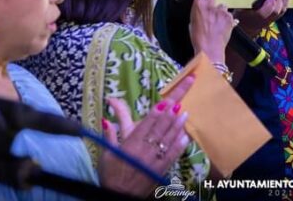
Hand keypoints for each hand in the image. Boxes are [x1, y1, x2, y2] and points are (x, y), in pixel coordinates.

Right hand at [99, 76, 193, 196]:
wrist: (118, 196)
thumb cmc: (111, 173)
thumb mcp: (107, 153)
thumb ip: (109, 135)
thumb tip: (106, 118)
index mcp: (131, 144)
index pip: (146, 124)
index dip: (156, 112)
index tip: (165, 101)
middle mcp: (145, 150)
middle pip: (160, 128)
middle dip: (170, 113)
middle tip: (179, 100)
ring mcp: (155, 160)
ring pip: (169, 139)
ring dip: (177, 125)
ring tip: (185, 113)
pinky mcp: (161, 169)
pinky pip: (173, 155)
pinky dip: (180, 145)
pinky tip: (185, 136)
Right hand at [188, 0, 235, 63]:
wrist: (210, 50)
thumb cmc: (198, 39)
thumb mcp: (191, 22)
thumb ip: (197, 11)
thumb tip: (200, 7)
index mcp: (198, 6)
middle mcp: (210, 6)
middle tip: (211, 4)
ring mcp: (221, 12)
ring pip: (222, 5)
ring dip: (220, 10)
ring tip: (217, 21)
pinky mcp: (230, 18)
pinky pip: (229, 14)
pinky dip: (227, 19)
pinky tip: (223, 26)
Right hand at [233, 0, 288, 36]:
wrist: (245, 25)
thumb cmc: (242, 8)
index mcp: (249, 16)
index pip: (262, 14)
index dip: (268, 5)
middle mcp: (260, 21)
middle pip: (273, 13)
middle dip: (278, 0)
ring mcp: (268, 22)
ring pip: (279, 12)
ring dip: (283, 0)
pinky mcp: (273, 20)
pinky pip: (281, 12)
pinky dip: (284, 3)